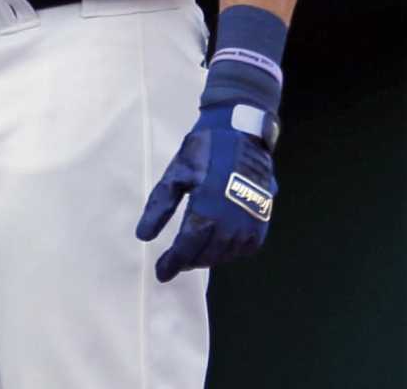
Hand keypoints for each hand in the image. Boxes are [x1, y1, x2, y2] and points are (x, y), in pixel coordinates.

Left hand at [135, 104, 276, 281]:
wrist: (243, 134)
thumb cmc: (204, 151)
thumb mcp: (176, 174)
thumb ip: (159, 207)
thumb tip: (143, 237)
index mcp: (207, 210)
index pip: (187, 248)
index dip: (173, 263)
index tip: (160, 273)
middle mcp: (232, 223)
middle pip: (206, 255)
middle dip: (188, 261)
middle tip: (173, 262)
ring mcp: (251, 223)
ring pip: (225, 254)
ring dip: (207, 258)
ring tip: (192, 254)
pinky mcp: (263, 220)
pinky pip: (245, 248)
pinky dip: (229, 252)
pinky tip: (217, 246)